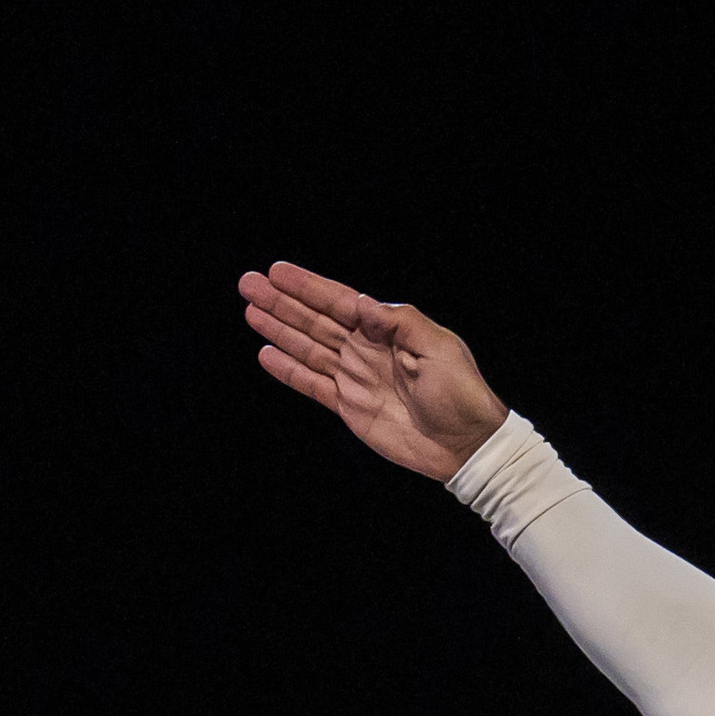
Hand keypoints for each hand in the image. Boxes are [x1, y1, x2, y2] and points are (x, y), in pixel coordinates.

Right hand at [241, 260, 509, 479]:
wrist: (466, 444)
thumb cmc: (460, 391)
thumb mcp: (438, 346)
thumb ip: (399, 322)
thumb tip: (362, 304)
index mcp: (387, 330)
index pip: (339, 301)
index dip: (308, 287)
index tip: (276, 271)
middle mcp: (366, 349)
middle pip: (315, 320)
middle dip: (282, 302)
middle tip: (248, 283)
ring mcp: (355, 378)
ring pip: (308, 348)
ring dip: (279, 330)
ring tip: (250, 311)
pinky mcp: (350, 407)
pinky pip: (312, 385)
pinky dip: (289, 370)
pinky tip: (266, 354)